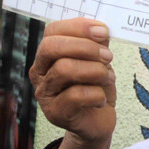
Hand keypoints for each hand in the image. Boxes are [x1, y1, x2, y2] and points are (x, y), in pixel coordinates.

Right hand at [28, 18, 115, 144]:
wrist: (98, 122)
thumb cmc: (95, 88)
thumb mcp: (98, 61)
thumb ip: (96, 44)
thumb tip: (100, 29)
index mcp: (48, 55)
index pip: (53, 31)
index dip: (78, 27)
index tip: (103, 32)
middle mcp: (40, 72)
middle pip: (52, 47)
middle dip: (85, 48)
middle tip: (108, 56)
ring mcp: (45, 94)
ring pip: (65, 69)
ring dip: (95, 71)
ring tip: (108, 78)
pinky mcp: (55, 113)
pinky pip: (76, 95)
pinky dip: (97, 94)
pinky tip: (102, 99)